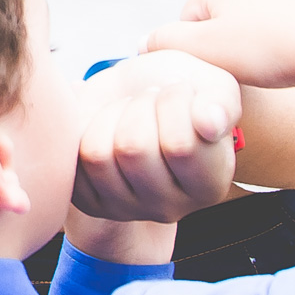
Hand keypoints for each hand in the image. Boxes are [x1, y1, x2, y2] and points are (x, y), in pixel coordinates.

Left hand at [71, 51, 241, 223]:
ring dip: (111, 114)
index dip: (174, 101)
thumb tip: (210, 124)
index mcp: (210, 184)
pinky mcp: (90, 201)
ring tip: (130, 110)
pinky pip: (73, 160)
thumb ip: (221, 103)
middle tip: (151, 98)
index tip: (181, 89)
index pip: (180, 145)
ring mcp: (126, 209)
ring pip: (98, 154)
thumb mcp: (214, 86)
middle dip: (139, 104)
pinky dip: (85, 128)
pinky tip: (107, 126)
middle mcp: (170, 208)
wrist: (141, 94)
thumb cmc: (182, 93)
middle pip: (133, 149)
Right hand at [142, 0, 294, 89]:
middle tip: (245, 69)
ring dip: (256, 41)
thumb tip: (144, 41)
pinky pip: (283, 19)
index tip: (218, 68)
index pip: (189, 19)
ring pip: (253, 18)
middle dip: (228, 43)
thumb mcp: (207, 50)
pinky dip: (282, 37)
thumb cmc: (271, 49)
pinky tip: (292, 55)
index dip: (198, 50)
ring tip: (272, 64)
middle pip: (222, 17)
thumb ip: (167, 42)